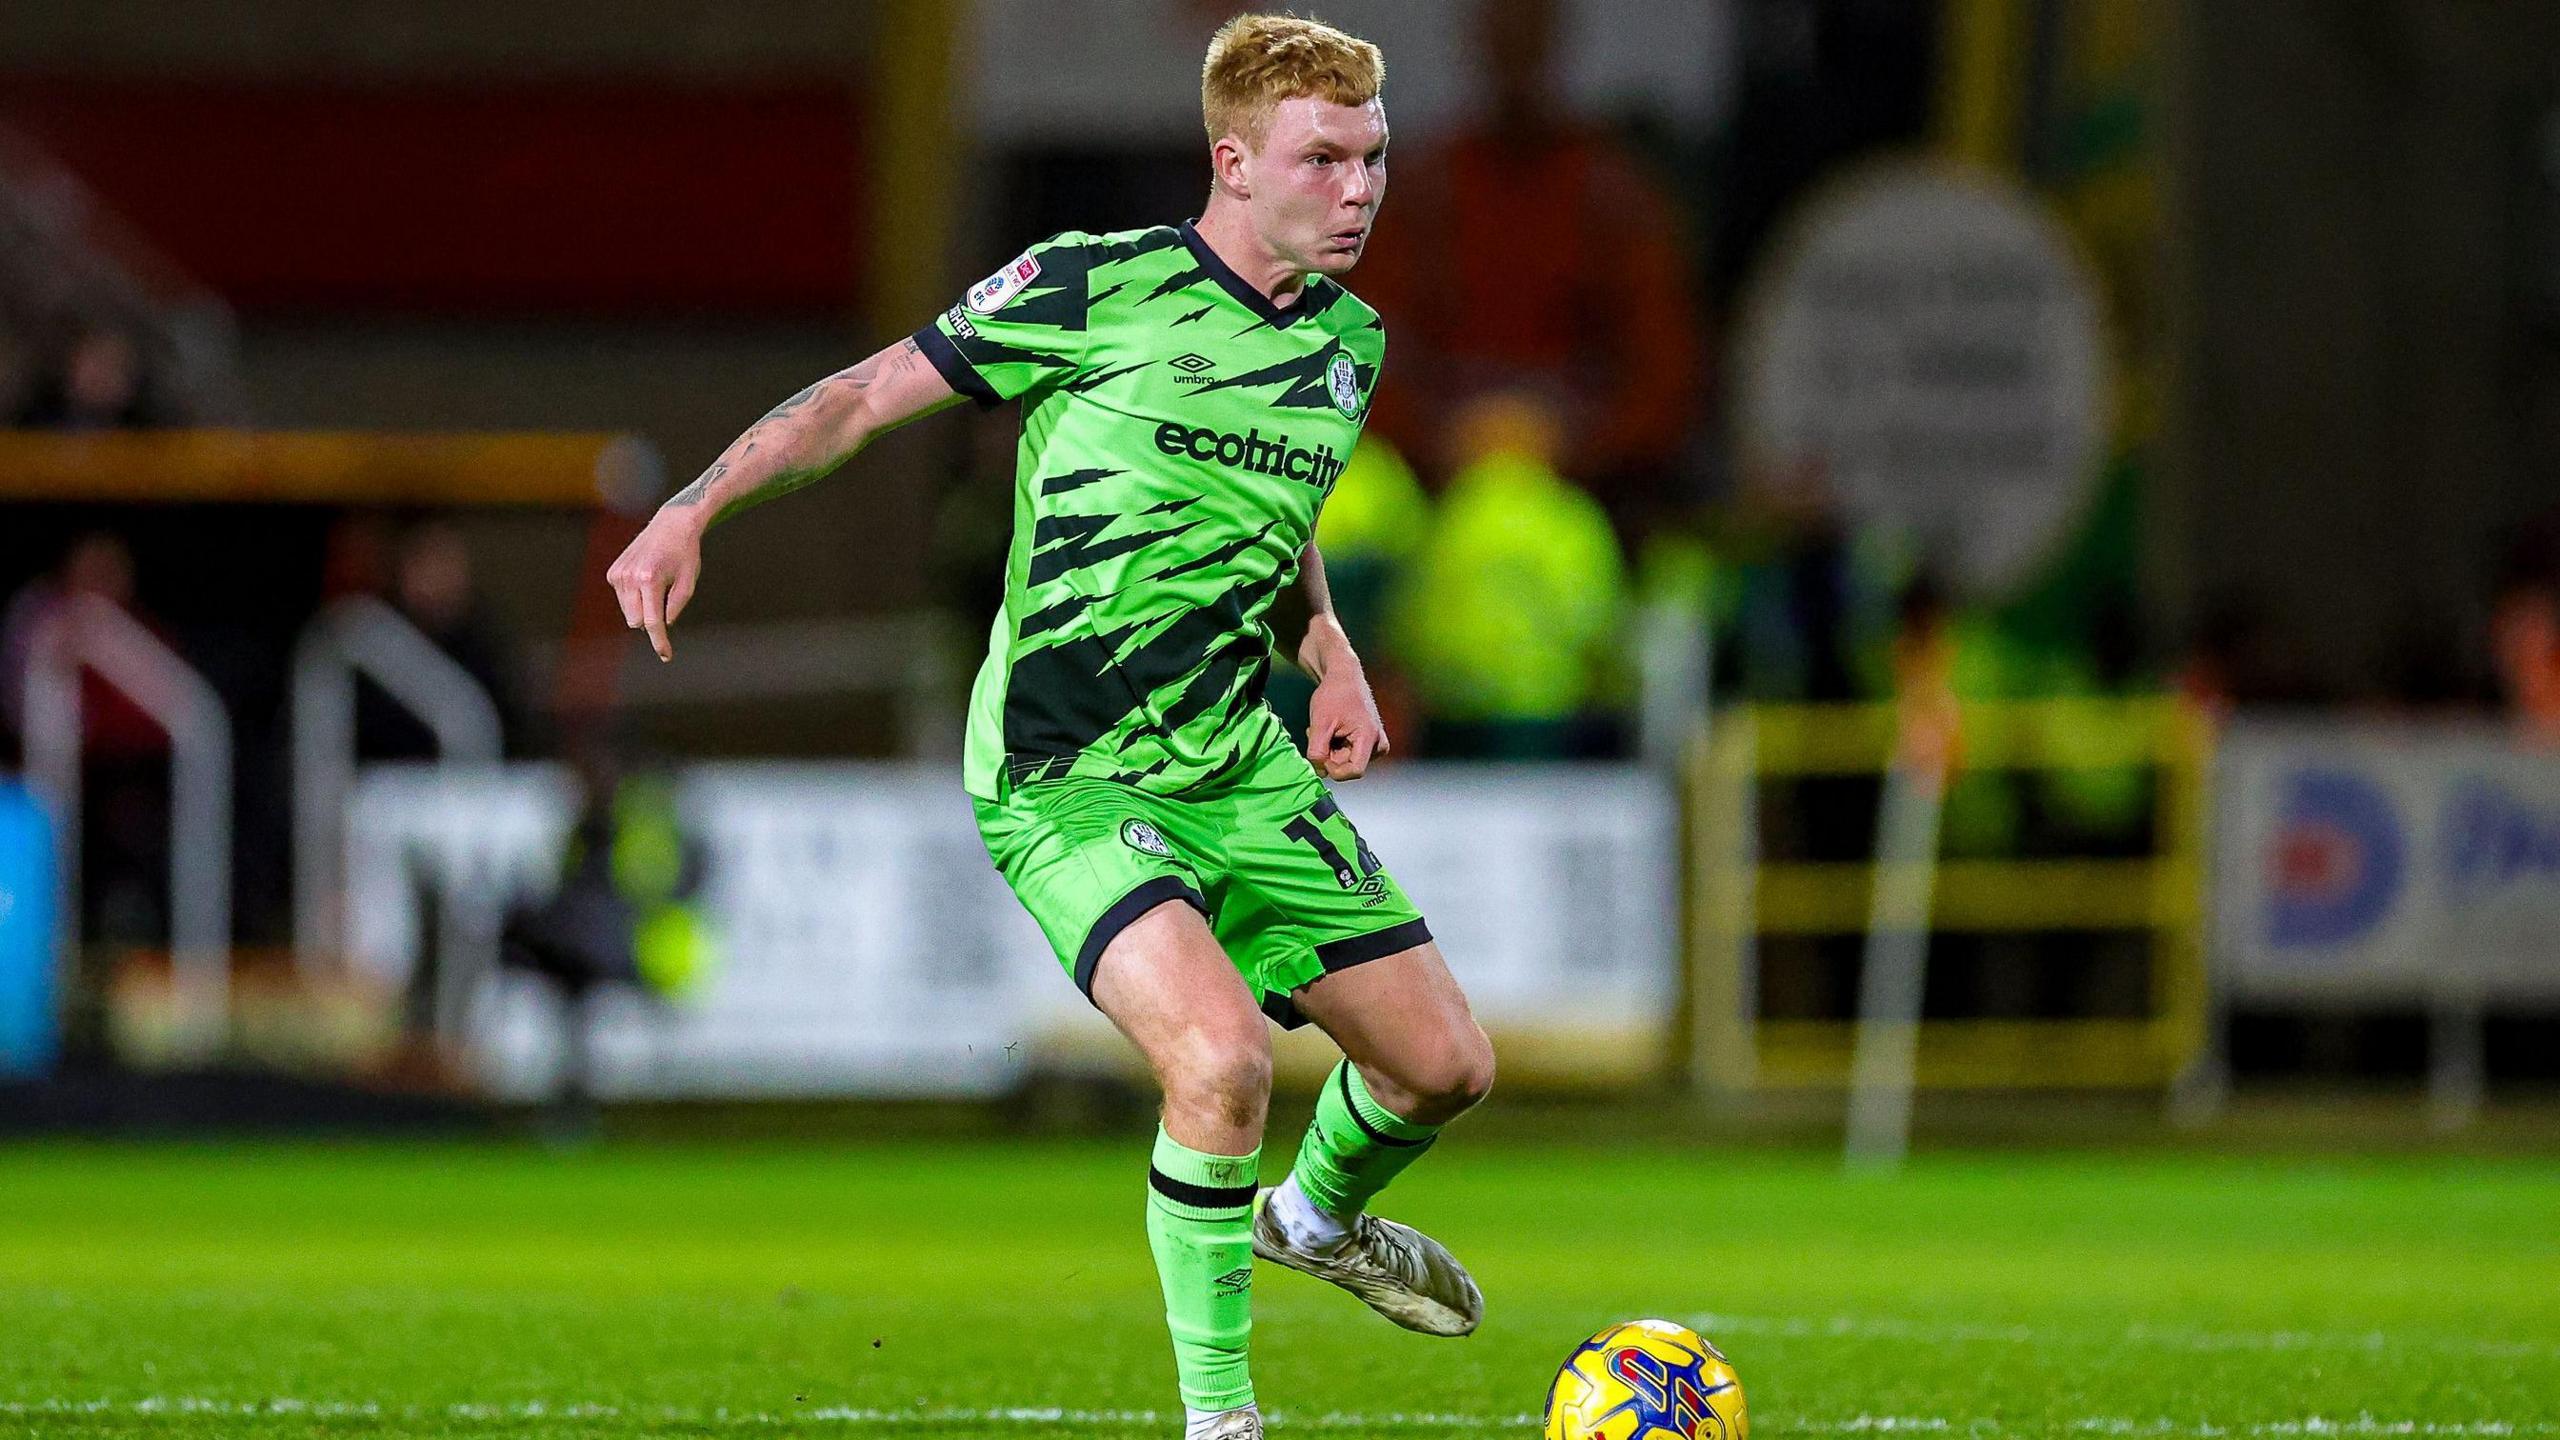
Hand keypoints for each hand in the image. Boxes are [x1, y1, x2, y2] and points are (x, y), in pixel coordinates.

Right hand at [606, 509, 705, 661]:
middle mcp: (630, 577)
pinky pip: (623, 598)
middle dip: (650, 621)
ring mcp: (618, 574)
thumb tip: (663, 625)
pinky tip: (646, 578)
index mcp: (650, 580)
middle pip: (636, 621)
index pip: (652, 621)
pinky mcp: (613, 572)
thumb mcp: (688, 582)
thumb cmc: (685, 554)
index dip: (659, 641)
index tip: (666, 656)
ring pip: (628, 611)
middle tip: (666, 602)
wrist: (671, 524)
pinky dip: (635, 597)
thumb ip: (676, 606)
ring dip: (642, 608)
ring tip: (657, 584)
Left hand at [1304, 656, 1389, 780]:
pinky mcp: (1371, 745)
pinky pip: (1349, 757)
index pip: (1355, 771)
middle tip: (1319, 733)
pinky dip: (1336, 748)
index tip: (1320, 754)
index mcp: (1370, 737)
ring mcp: (1376, 746)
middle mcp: (1379, 745)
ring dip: (1331, 751)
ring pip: (1346, 763)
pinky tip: (1333, 732)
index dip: (1334, 769)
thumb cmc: (1333, 696)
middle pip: (1348, 767)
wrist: (1344, 678)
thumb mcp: (1319, 723)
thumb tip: (1320, 773)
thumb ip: (1317, 750)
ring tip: (1327, 730)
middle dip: (1329, 755)